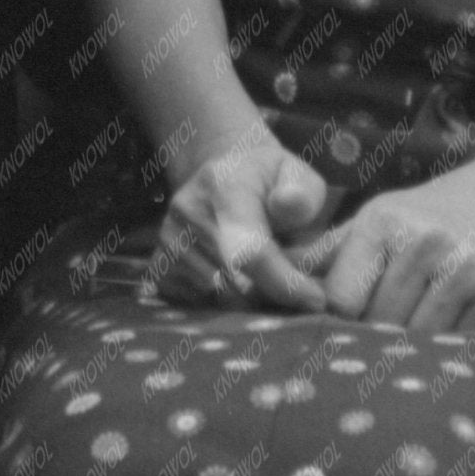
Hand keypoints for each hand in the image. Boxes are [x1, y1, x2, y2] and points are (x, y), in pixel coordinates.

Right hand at [156, 131, 329, 311]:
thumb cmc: (269, 180)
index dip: (285, 282)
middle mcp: (186, 210)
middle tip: (298, 294)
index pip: (250, 250)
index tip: (316, 300)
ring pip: (216, 296)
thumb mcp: (296, 173)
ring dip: (248, 302)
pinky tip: (238, 282)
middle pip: (233, 281)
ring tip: (269, 283)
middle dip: (272, 296)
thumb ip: (302, 192)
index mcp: (223, 185)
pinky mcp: (158, 262)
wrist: (224, 172)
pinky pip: (194, 302)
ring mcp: (167, 239)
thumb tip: (289, 206)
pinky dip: (221, 303)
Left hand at [295, 166, 474, 333]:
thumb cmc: (435, 211)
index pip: (341, 301)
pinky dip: (456, 340)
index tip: (350, 324)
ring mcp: (463, 266)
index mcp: (381, 222)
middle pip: (380, 325)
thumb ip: (328, 253)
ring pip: (419, 339)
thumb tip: (268, 281)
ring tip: (425, 321)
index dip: (342, 320)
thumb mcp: (379, 217)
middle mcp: (421, 241)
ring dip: (418, 342)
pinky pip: (461, 341)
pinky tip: (459, 316)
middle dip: (381, 335)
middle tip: (392, 328)